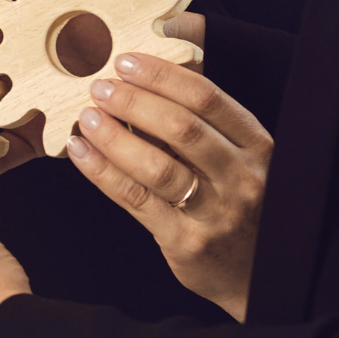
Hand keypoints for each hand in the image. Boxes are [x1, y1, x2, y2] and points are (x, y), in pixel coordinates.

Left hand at [66, 53, 267, 319]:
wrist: (256, 276)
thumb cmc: (239, 206)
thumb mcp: (240, 159)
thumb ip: (205, 124)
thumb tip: (149, 77)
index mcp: (259, 148)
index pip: (209, 99)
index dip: (162, 75)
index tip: (126, 61)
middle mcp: (242, 177)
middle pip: (182, 128)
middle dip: (133, 102)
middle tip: (99, 86)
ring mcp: (215, 212)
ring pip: (156, 165)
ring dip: (113, 136)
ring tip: (86, 116)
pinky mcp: (185, 240)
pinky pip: (135, 199)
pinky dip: (101, 171)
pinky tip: (80, 151)